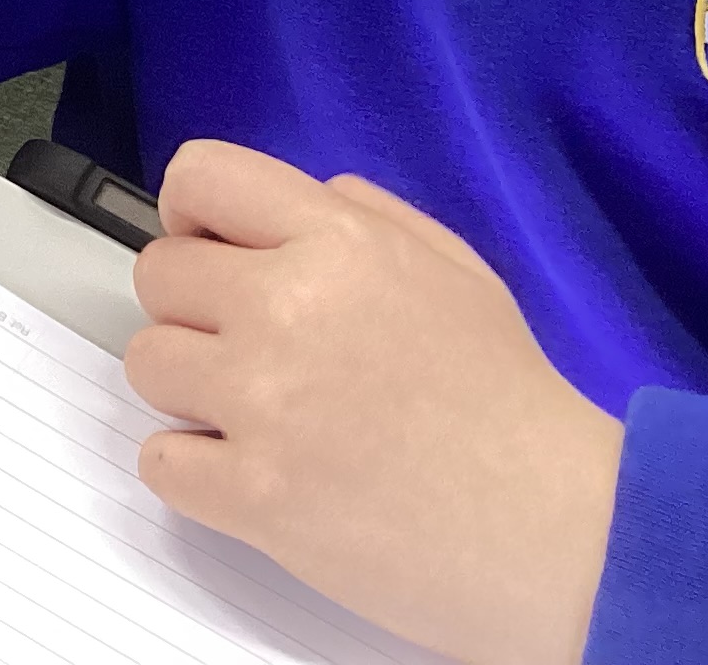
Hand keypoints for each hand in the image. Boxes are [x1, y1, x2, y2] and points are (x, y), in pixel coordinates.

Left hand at [124, 141, 622, 664]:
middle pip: (158, 273)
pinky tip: (247, 471)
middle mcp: (287, 307)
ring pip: (147, 362)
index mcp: (338, 242)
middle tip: (248, 344)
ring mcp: (264, 403)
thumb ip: (370, 217)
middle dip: (193, 306)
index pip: (200, 176)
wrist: (560, 531)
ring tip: (256, 413)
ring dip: (189, 387)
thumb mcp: (456, 272)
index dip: (192, 212)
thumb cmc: (514, 402)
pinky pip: (159, 460)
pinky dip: (191, 469)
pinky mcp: (255, 495)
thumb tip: (299, 198)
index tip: (211, 249)